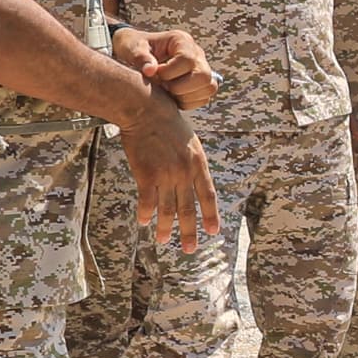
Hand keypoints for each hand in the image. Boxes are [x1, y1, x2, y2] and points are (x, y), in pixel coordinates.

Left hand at [118, 24, 217, 108]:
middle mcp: (197, 53)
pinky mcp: (201, 83)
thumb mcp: (132, 48)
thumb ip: (140, 58)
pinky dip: (188, 102)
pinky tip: (171, 96)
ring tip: (167, 91)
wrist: (136, 53)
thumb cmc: (134, 47)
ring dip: (185, 96)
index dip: (170, 73)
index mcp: (182, 40)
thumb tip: (150, 71)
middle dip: (181, 87)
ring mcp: (202, 68)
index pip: (188, 60)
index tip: (154, 74)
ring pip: (208, 88)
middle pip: (204, 76)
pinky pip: (204, 98)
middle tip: (163, 86)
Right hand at [122, 96, 222, 251]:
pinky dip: (146, 214)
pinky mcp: (146, 174)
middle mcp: (185, 173)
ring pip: (168, 209)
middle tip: (189, 249)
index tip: (213, 231)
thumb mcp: (189, 141)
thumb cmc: (167, 121)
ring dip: (166, 227)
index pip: (208, 196)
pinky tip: (144, 223)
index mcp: (198, 164)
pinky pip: (147, 201)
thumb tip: (191, 180)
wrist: (146, 109)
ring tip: (164, 241)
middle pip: (189, 209)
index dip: (210, 215)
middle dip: (189, 232)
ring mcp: (166, 175)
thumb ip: (191, 162)